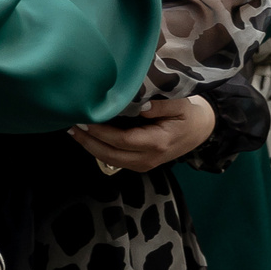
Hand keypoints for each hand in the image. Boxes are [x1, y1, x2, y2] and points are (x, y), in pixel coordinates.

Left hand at [69, 96, 216, 172]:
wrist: (199, 132)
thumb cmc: (188, 116)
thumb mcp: (180, 106)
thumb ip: (161, 105)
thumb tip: (140, 105)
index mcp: (157, 143)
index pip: (122, 140)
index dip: (101, 131)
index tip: (86, 118)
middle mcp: (147, 158)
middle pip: (110, 154)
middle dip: (89, 141)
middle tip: (71, 125)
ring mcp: (143, 164)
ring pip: (109, 159)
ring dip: (90, 146)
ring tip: (74, 130)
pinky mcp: (138, 164)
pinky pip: (114, 159)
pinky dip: (98, 149)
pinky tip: (87, 137)